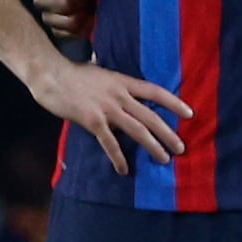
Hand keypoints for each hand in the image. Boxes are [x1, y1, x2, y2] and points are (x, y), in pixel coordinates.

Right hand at [27, 51, 189, 173]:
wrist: (51, 75)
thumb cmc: (73, 73)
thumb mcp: (101, 72)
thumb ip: (114, 83)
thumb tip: (120, 85)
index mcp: (124, 82)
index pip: (156, 92)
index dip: (174, 103)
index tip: (190, 114)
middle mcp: (120, 95)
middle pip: (151, 116)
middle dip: (168, 133)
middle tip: (181, 148)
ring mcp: (107, 109)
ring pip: (137, 130)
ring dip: (152, 146)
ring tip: (164, 159)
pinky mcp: (92, 121)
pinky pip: (109, 142)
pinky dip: (118, 157)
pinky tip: (124, 169)